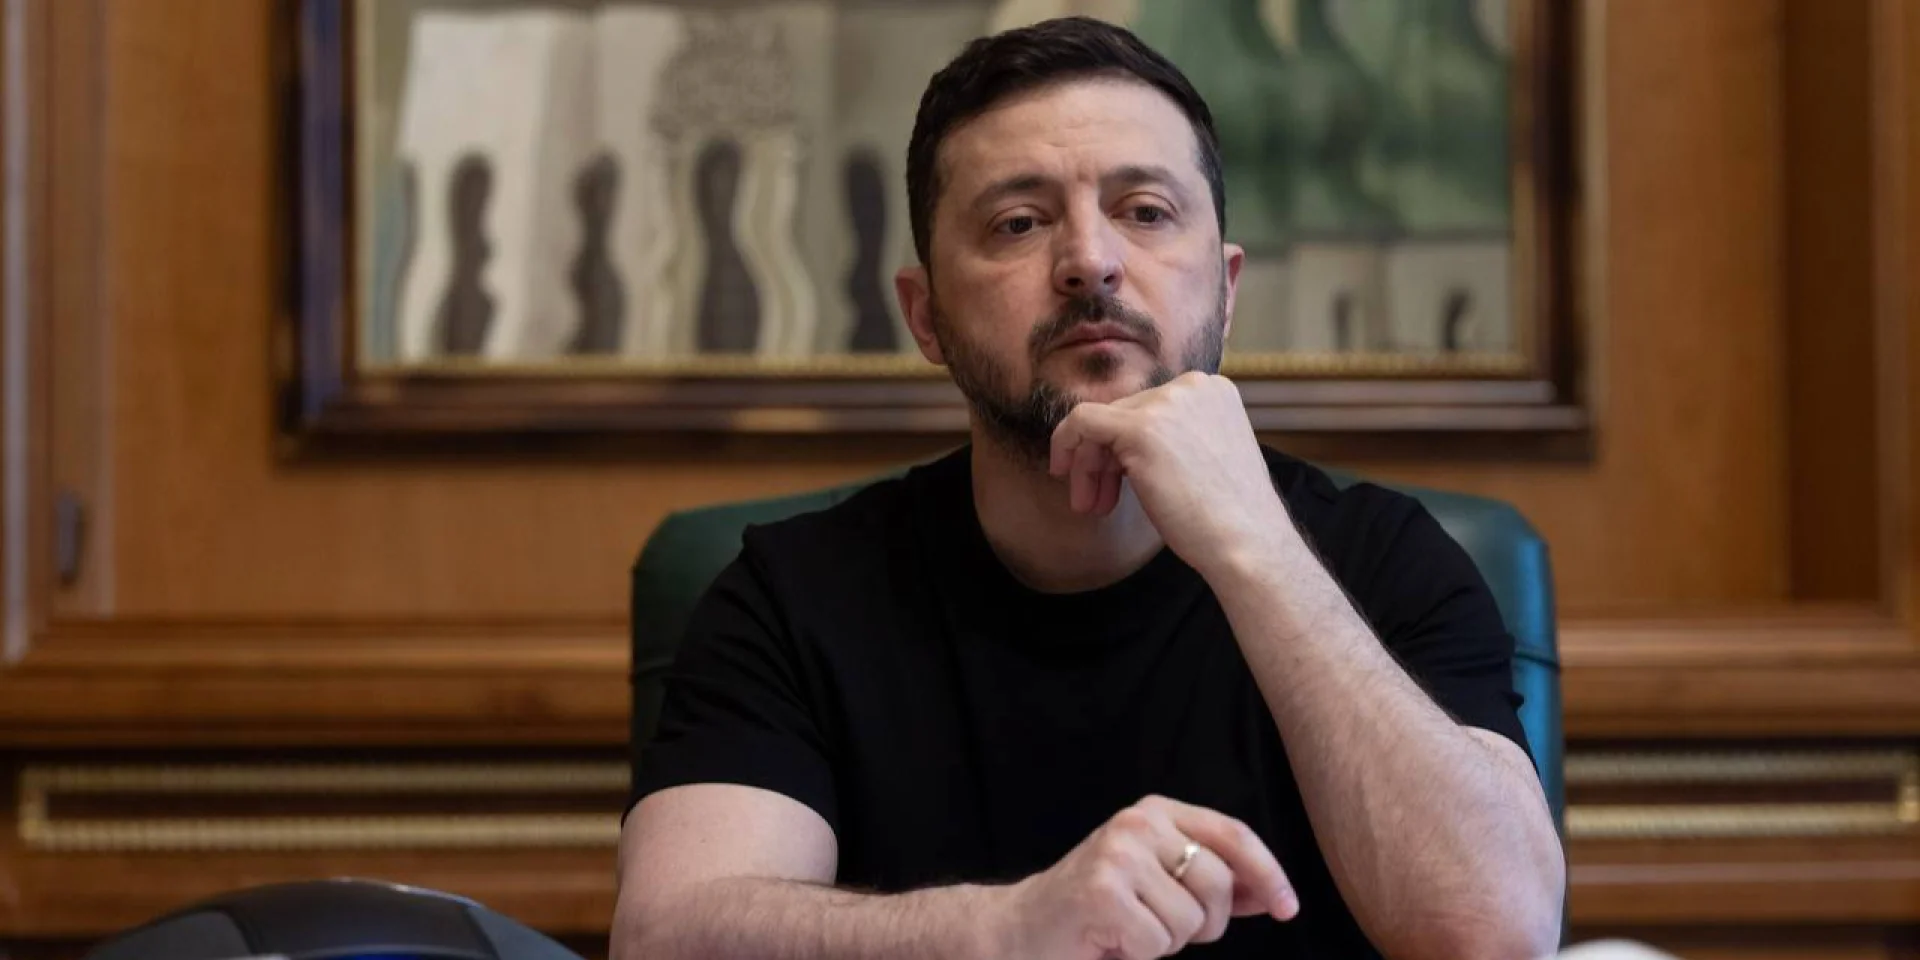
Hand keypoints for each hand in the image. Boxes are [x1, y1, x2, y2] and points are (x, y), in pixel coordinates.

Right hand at [987, 795, 1297, 959]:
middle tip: (1161, 928)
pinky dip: (1139, 955)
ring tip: (1130, 931)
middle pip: (1218, 884)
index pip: (1232, 834)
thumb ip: (1211, 883)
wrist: (1022, 930)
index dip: (1267, 873)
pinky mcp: (1102, 892)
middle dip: (1206, 923)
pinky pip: (1157, 942)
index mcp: (1156, 812)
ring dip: (1166, 942)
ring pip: (1190, 920)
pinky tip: (1111, 941)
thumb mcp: (1161, 884)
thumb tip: (1269, 894)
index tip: (1287, 908)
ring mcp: (1117, 854)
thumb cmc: (1099, 911)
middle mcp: (1138, 822)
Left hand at [1048, 373, 1288, 573]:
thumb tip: (1118, 444)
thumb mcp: (1203, 458)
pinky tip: (1065, 473)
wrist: (1245, 544)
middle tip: (1097, 501)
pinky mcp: (1140, 427)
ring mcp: (1168, 403)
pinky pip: (1082, 421)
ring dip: (1089, 464)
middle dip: (1104, 459)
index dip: (1126, 446)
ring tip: (1090, 505)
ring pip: (1102, 421)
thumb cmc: (1227, 518)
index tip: (1117, 482)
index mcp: (1213, 391)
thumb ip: (1172, 438)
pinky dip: (1066, 443)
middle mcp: (1193, 386)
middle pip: (1125, 413)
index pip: (1151, 408)